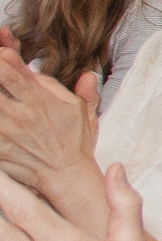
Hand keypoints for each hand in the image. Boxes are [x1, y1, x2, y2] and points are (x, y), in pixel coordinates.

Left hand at [0, 49, 100, 203]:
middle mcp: (18, 115)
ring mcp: (4, 133)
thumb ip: (54, 84)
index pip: (6, 73)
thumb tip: (36, 66)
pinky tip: (2, 120)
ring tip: (5, 106)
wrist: (65, 174)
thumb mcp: (75, 106)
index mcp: (37, 100)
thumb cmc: (72, 139)